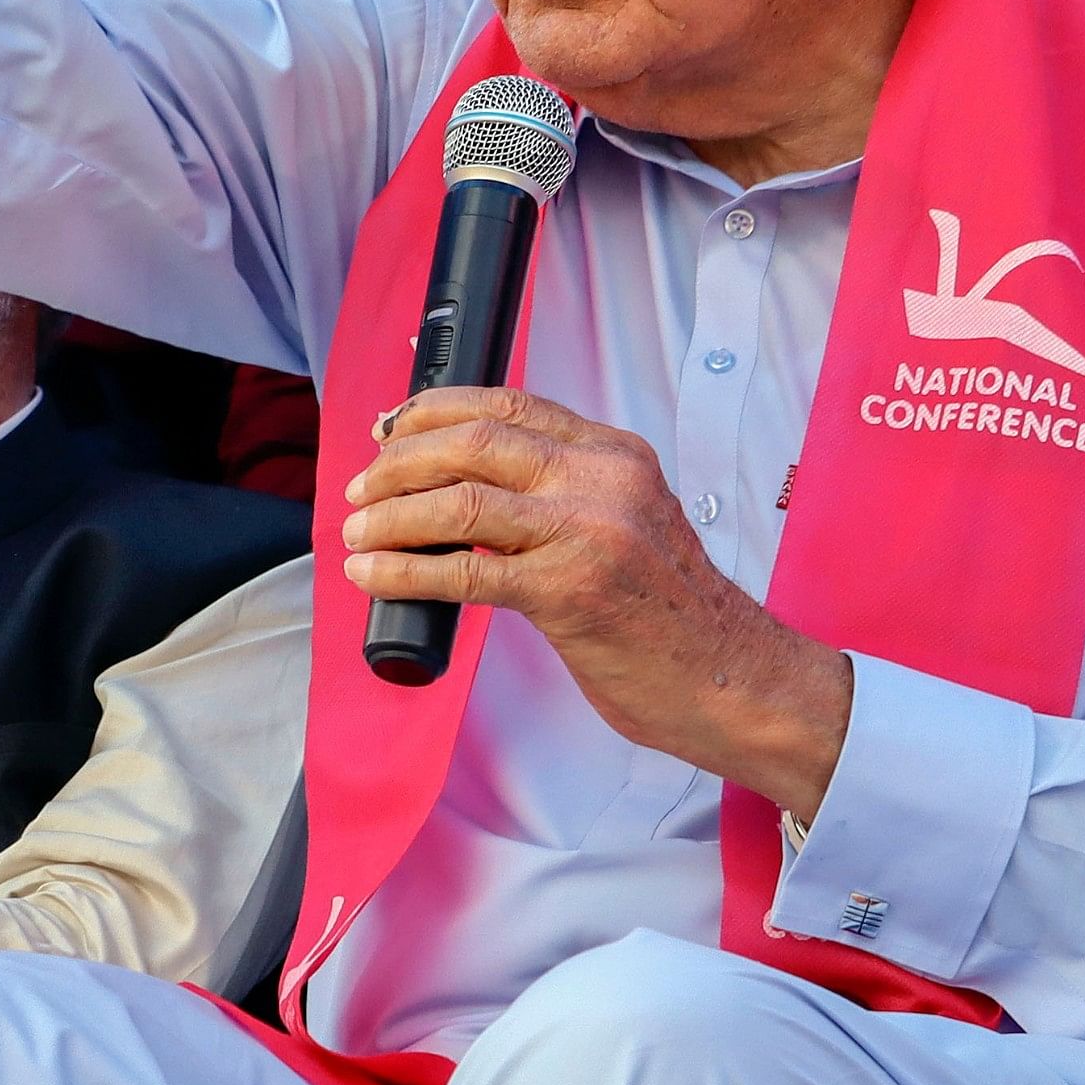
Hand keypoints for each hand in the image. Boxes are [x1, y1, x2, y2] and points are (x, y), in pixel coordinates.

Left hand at [343, 388, 853, 817]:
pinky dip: (404, 570)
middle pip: (475, 441)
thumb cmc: (669, 614)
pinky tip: (372, 576)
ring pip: (461, 500)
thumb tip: (465, 491)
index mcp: (615, 453)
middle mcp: (603, 479)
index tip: (389, 429)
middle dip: (400, 460)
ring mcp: (588, 532)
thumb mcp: (627, 524)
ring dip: (391, 515)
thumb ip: (564, 494)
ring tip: (355, 533)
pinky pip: (464, 571)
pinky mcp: (570, 592)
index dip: (435, 410)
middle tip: (361, 489)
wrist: (729, 678)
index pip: (509, 405)